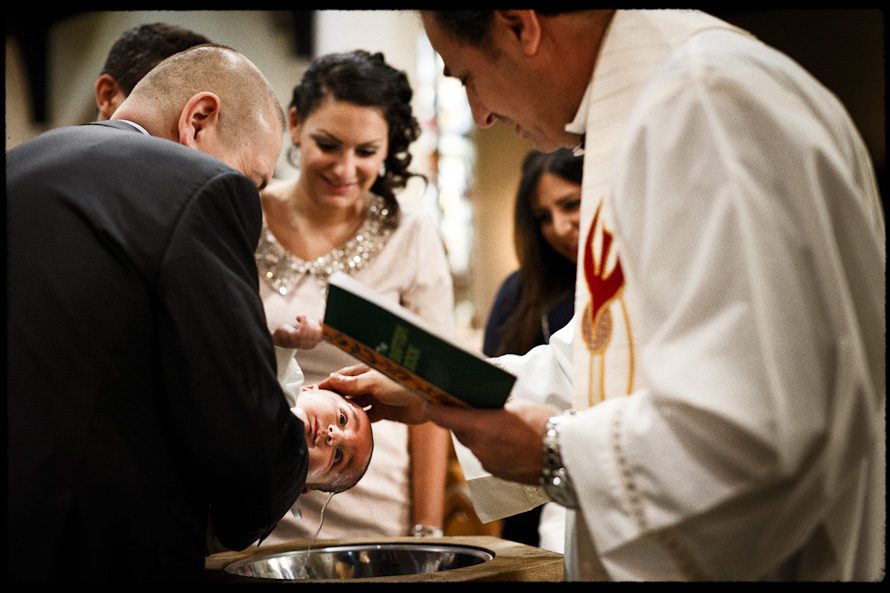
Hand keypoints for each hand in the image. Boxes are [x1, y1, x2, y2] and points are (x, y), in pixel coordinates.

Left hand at [272, 315, 321, 349]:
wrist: (278, 337)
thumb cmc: (292, 332)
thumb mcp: (305, 329)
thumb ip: (313, 326)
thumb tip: (322, 319)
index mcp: (313, 344)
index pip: (322, 336)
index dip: (323, 326)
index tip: (320, 318)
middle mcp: (309, 345)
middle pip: (318, 332)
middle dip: (313, 323)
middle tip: (305, 320)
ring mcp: (302, 342)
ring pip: (312, 330)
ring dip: (307, 321)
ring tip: (301, 318)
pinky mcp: (296, 338)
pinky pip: (304, 329)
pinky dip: (303, 320)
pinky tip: (298, 317)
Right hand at [318, 364, 429, 423]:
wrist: (429, 399)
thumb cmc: (404, 383)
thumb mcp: (375, 382)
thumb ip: (353, 383)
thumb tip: (332, 378)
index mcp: (368, 371)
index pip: (342, 377)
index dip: (328, 384)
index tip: (312, 391)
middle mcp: (371, 384)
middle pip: (347, 391)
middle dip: (334, 398)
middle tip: (317, 407)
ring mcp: (378, 398)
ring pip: (356, 405)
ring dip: (345, 410)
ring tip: (329, 417)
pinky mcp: (386, 412)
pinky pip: (368, 417)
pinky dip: (359, 420)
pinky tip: (349, 425)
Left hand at [425, 399, 558, 483]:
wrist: (565, 457)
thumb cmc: (544, 424)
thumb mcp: (519, 405)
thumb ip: (496, 406)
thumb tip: (485, 405)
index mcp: (480, 425)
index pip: (442, 416)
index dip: (434, 407)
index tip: (429, 400)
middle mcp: (478, 446)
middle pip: (457, 429)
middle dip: (459, 417)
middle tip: (463, 404)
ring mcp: (487, 462)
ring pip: (472, 443)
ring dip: (475, 433)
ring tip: (489, 421)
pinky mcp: (497, 473)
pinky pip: (485, 455)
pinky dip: (488, 446)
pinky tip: (503, 439)